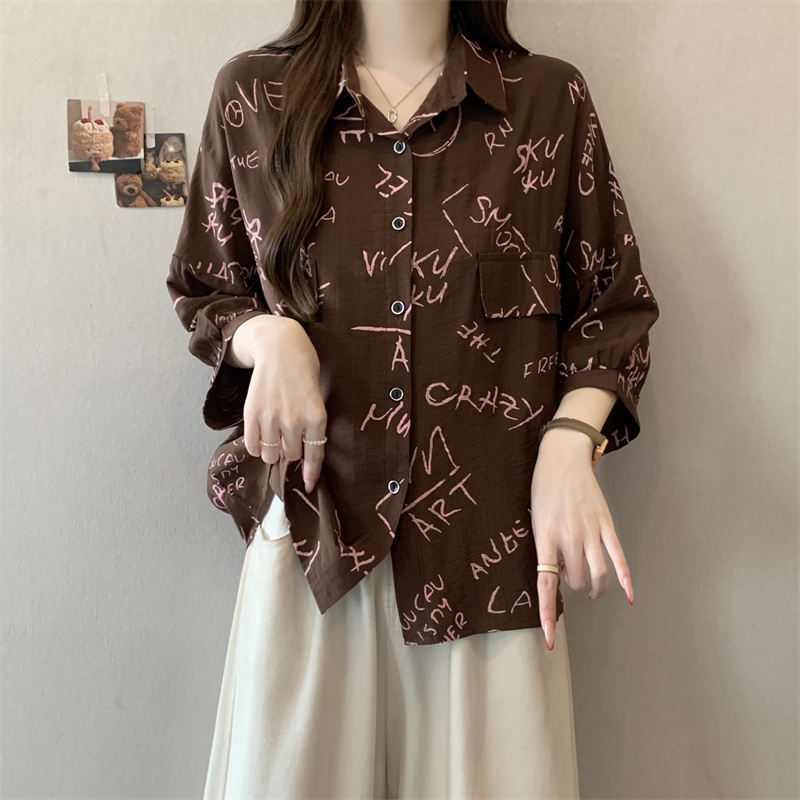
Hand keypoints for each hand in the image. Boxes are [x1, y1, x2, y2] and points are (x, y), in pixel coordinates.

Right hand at [241, 316, 327, 493]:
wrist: (279, 345)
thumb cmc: (304, 368)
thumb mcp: (317, 396)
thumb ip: (311, 424)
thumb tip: (304, 452)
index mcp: (316, 417)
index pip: (314, 455)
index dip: (310, 474)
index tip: (307, 485)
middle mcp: (294, 421)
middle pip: (289, 455)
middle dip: (290, 451)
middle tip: (288, 438)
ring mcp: (271, 417)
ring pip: (269, 454)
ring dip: (272, 450)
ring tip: (273, 436)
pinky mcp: (252, 413)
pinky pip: (251, 444)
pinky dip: (255, 446)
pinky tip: (259, 437)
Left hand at [531, 428, 634, 650]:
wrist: (562, 457)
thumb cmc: (543, 488)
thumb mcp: (535, 519)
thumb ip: (546, 548)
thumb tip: (557, 574)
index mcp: (545, 537)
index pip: (547, 585)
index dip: (549, 614)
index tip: (550, 639)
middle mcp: (569, 537)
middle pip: (575, 581)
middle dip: (572, 585)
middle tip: (568, 574)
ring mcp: (591, 532)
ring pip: (597, 575)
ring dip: (594, 588)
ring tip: (591, 591)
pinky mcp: (606, 525)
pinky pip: (618, 557)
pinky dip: (625, 579)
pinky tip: (628, 596)